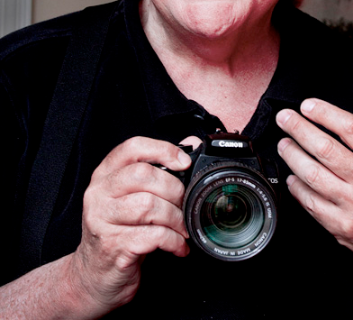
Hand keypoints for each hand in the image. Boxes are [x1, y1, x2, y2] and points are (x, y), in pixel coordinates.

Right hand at [67, 136, 193, 315]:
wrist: (95, 275)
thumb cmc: (121, 231)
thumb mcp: (135, 197)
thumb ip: (159, 171)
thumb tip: (191, 144)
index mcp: (106, 175)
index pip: (132, 148)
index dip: (163, 150)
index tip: (184, 162)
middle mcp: (99, 193)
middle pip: (143, 175)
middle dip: (174, 189)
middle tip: (184, 205)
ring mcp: (101, 220)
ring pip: (148, 205)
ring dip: (175, 218)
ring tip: (182, 228)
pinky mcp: (112, 246)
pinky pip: (153, 236)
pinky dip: (173, 240)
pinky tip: (177, 246)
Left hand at [277, 88, 352, 318]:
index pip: (350, 128)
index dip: (325, 113)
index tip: (309, 105)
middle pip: (325, 148)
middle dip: (299, 129)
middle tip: (285, 117)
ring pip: (313, 175)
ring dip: (293, 156)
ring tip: (284, 143)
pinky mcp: (341, 227)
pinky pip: (311, 204)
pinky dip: (297, 188)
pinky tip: (292, 176)